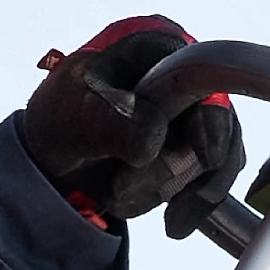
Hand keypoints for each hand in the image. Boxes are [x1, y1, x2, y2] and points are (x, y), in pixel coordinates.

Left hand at [18, 15, 244, 235]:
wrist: (54, 160)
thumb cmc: (61, 121)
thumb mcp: (73, 115)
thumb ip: (110, 122)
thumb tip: (153, 140)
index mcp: (153, 47)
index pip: (200, 74)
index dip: (208, 114)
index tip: (205, 155)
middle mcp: (182, 75)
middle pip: (212, 121)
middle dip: (171, 167)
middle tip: (120, 189)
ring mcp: (193, 112)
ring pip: (215, 155)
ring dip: (169, 187)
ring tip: (119, 197)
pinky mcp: (197, 146)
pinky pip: (213, 176)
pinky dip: (193, 202)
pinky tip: (172, 222)